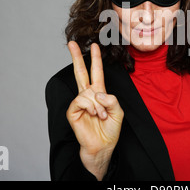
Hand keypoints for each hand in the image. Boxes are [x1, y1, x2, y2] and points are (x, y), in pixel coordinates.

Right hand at [66, 41, 123, 179]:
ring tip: (100, 116)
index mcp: (99, 92)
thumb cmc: (110, 129)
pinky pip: (81, 101)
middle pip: (80, 72)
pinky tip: (93, 115)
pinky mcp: (73, 111)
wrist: (103, 146)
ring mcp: (79, 103)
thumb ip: (112, 99)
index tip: (95, 46)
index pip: (96, 72)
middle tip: (71, 43)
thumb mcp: (118, 112)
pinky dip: (90, 107)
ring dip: (97, 105)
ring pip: (87, 92)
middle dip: (76, 57)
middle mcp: (88, 95)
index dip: (95, 59)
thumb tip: (97, 93)